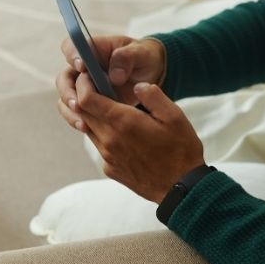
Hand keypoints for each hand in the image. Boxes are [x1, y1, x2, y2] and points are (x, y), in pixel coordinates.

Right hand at [56, 35, 165, 125]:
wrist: (150, 71)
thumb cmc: (143, 57)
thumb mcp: (141, 53)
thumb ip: (127, 58)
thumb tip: (114, 76)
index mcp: (93, 48)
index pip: (71, 46)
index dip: (72, 56)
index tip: (82, 67)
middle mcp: (83, 67)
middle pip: (64, 77)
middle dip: (68, 91)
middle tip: (78, 103)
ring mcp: (84, 85)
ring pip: (66, 97)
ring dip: (70, 109)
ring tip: (83, 122)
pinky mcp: (89, 101)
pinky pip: (76, 111)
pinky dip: (78, 119)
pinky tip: (86, 127)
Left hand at [67, 75, 203, 202]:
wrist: (181, 188)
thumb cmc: (181, 150)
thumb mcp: (174, 116)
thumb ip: (153, 96)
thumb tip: (136, 86)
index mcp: (124, 122)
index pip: (86, 99)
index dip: (83, 84)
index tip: (89, 75)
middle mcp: (109, 140)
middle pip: (83, 113)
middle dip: (85, 96)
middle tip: (98, 86)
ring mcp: (108, 156)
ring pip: (89, 129)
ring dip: (94, 116)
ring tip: (112, 108)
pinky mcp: (110, 169)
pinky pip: (100, 146)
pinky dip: (104, 134)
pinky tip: (123, 133)